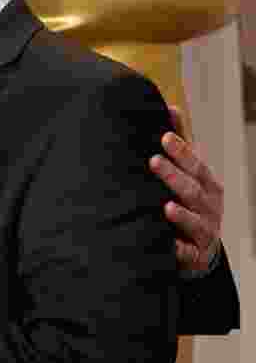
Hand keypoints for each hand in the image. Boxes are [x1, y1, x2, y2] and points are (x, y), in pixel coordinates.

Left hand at [149, 105, 223, 273]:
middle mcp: (208, 206)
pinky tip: (171, 246)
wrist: (201, 247)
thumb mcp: (189, 173)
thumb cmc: (190, 200)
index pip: (195, 165)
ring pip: (195, 221)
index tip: (164, 137)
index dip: (182, 152)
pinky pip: (188, 254)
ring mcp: (204, 231)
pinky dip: (181, 250)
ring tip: (167, 207)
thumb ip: (180, 145)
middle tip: (153, 162)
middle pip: (193, 190)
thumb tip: (169, 107)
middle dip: (174, 176)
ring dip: (182, 215)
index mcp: (206, 184)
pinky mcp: (196, 255)